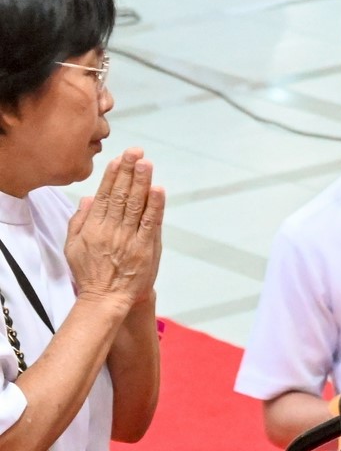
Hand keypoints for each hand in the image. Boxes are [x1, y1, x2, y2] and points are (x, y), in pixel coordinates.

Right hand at [63, 151, 164, 305]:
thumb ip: (79, 221)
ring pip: (136, 205)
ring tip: (146, 163)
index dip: (112, 176)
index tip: (119, 159)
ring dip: (142, 182)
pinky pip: (150, 223)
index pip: (104, 196)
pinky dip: (155, 206)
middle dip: (129, 172)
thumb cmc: (90, 272)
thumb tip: (88, 198)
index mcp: (93, 228)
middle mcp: (111, 230)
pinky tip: (158, 190)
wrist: (107, 298)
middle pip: (121, 196)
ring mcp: (129, 238)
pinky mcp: (145, 248)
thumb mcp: (73, 246)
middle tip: (136, 152)